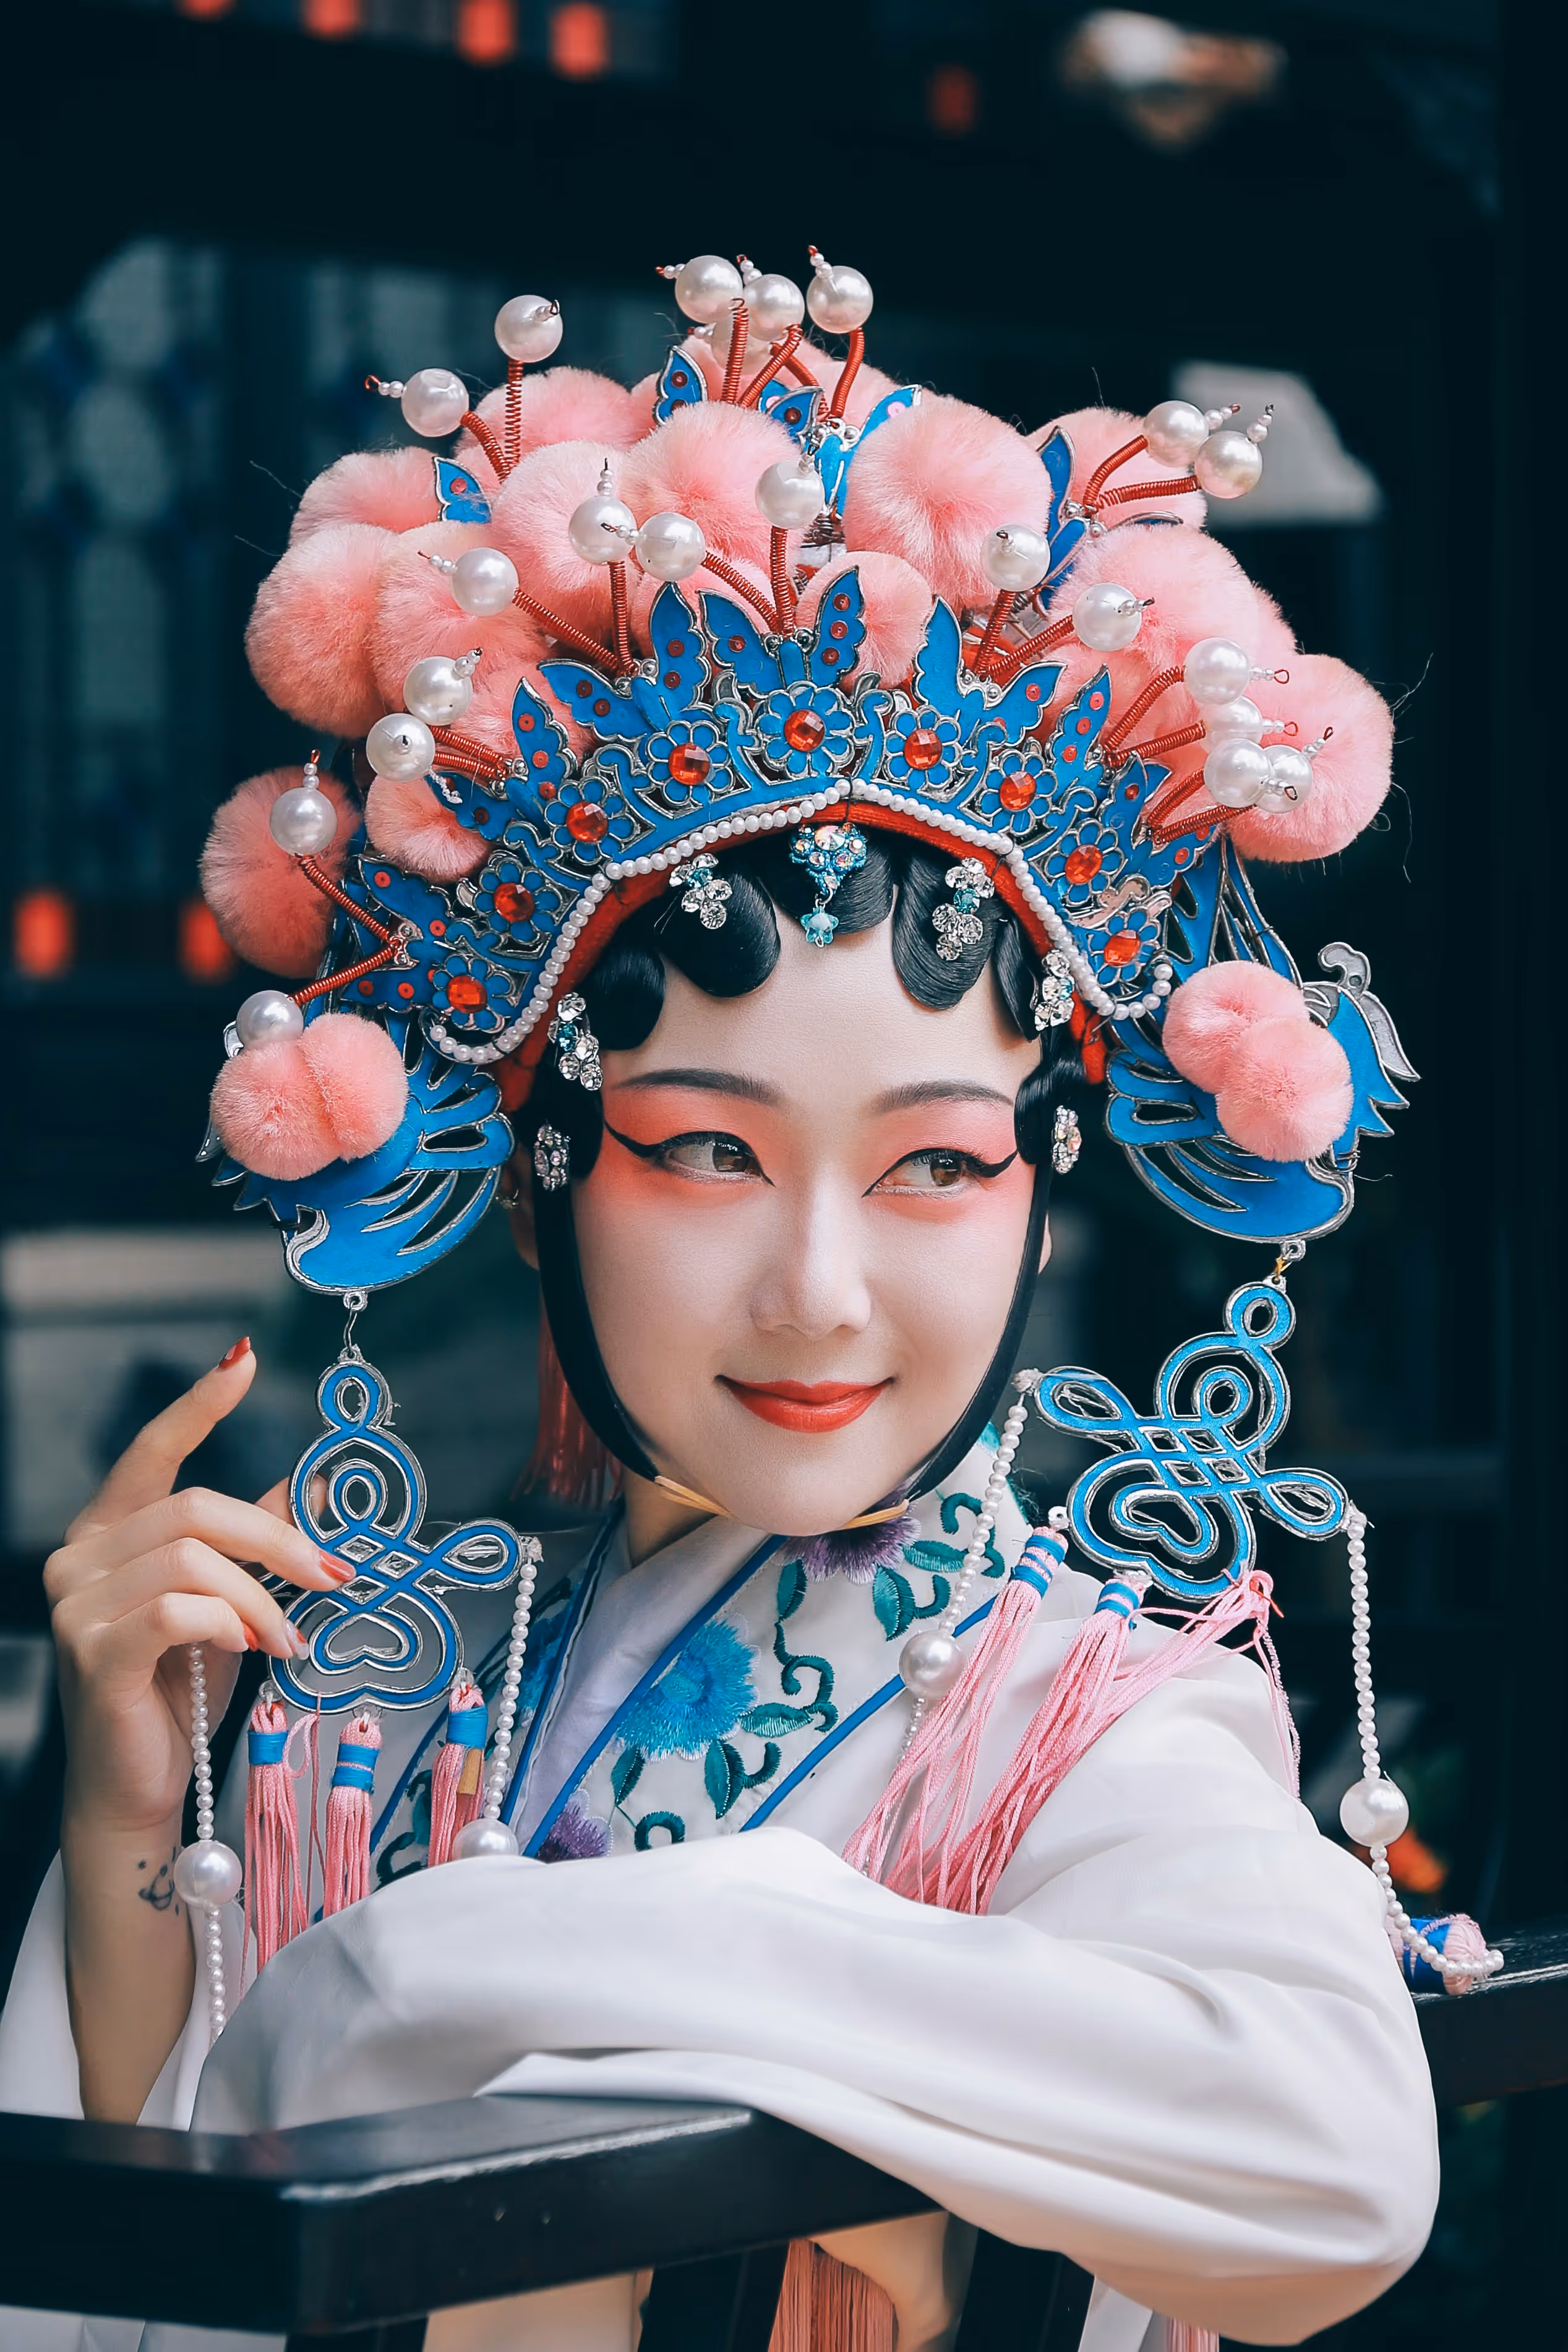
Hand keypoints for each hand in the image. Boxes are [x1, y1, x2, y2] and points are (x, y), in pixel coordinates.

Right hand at [47, 1338, 347, 1839]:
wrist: (141, 1780)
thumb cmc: (182, 1685)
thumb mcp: (229, 1597)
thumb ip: (255, 1538)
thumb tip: (314, 1485)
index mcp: (109, 1530)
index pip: (152, 1450)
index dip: (199, 1404)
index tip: (243, 1359)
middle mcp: (79, 1556)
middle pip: (195, 1509)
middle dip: (276, 1541)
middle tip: (331, 1577)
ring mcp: (76, 1604)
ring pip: (191, 1559)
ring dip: (259, 1597)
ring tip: (284, 1637)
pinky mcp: (91, 1652)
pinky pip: (174, 1610)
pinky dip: (226, 1621)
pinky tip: (247, 1645)